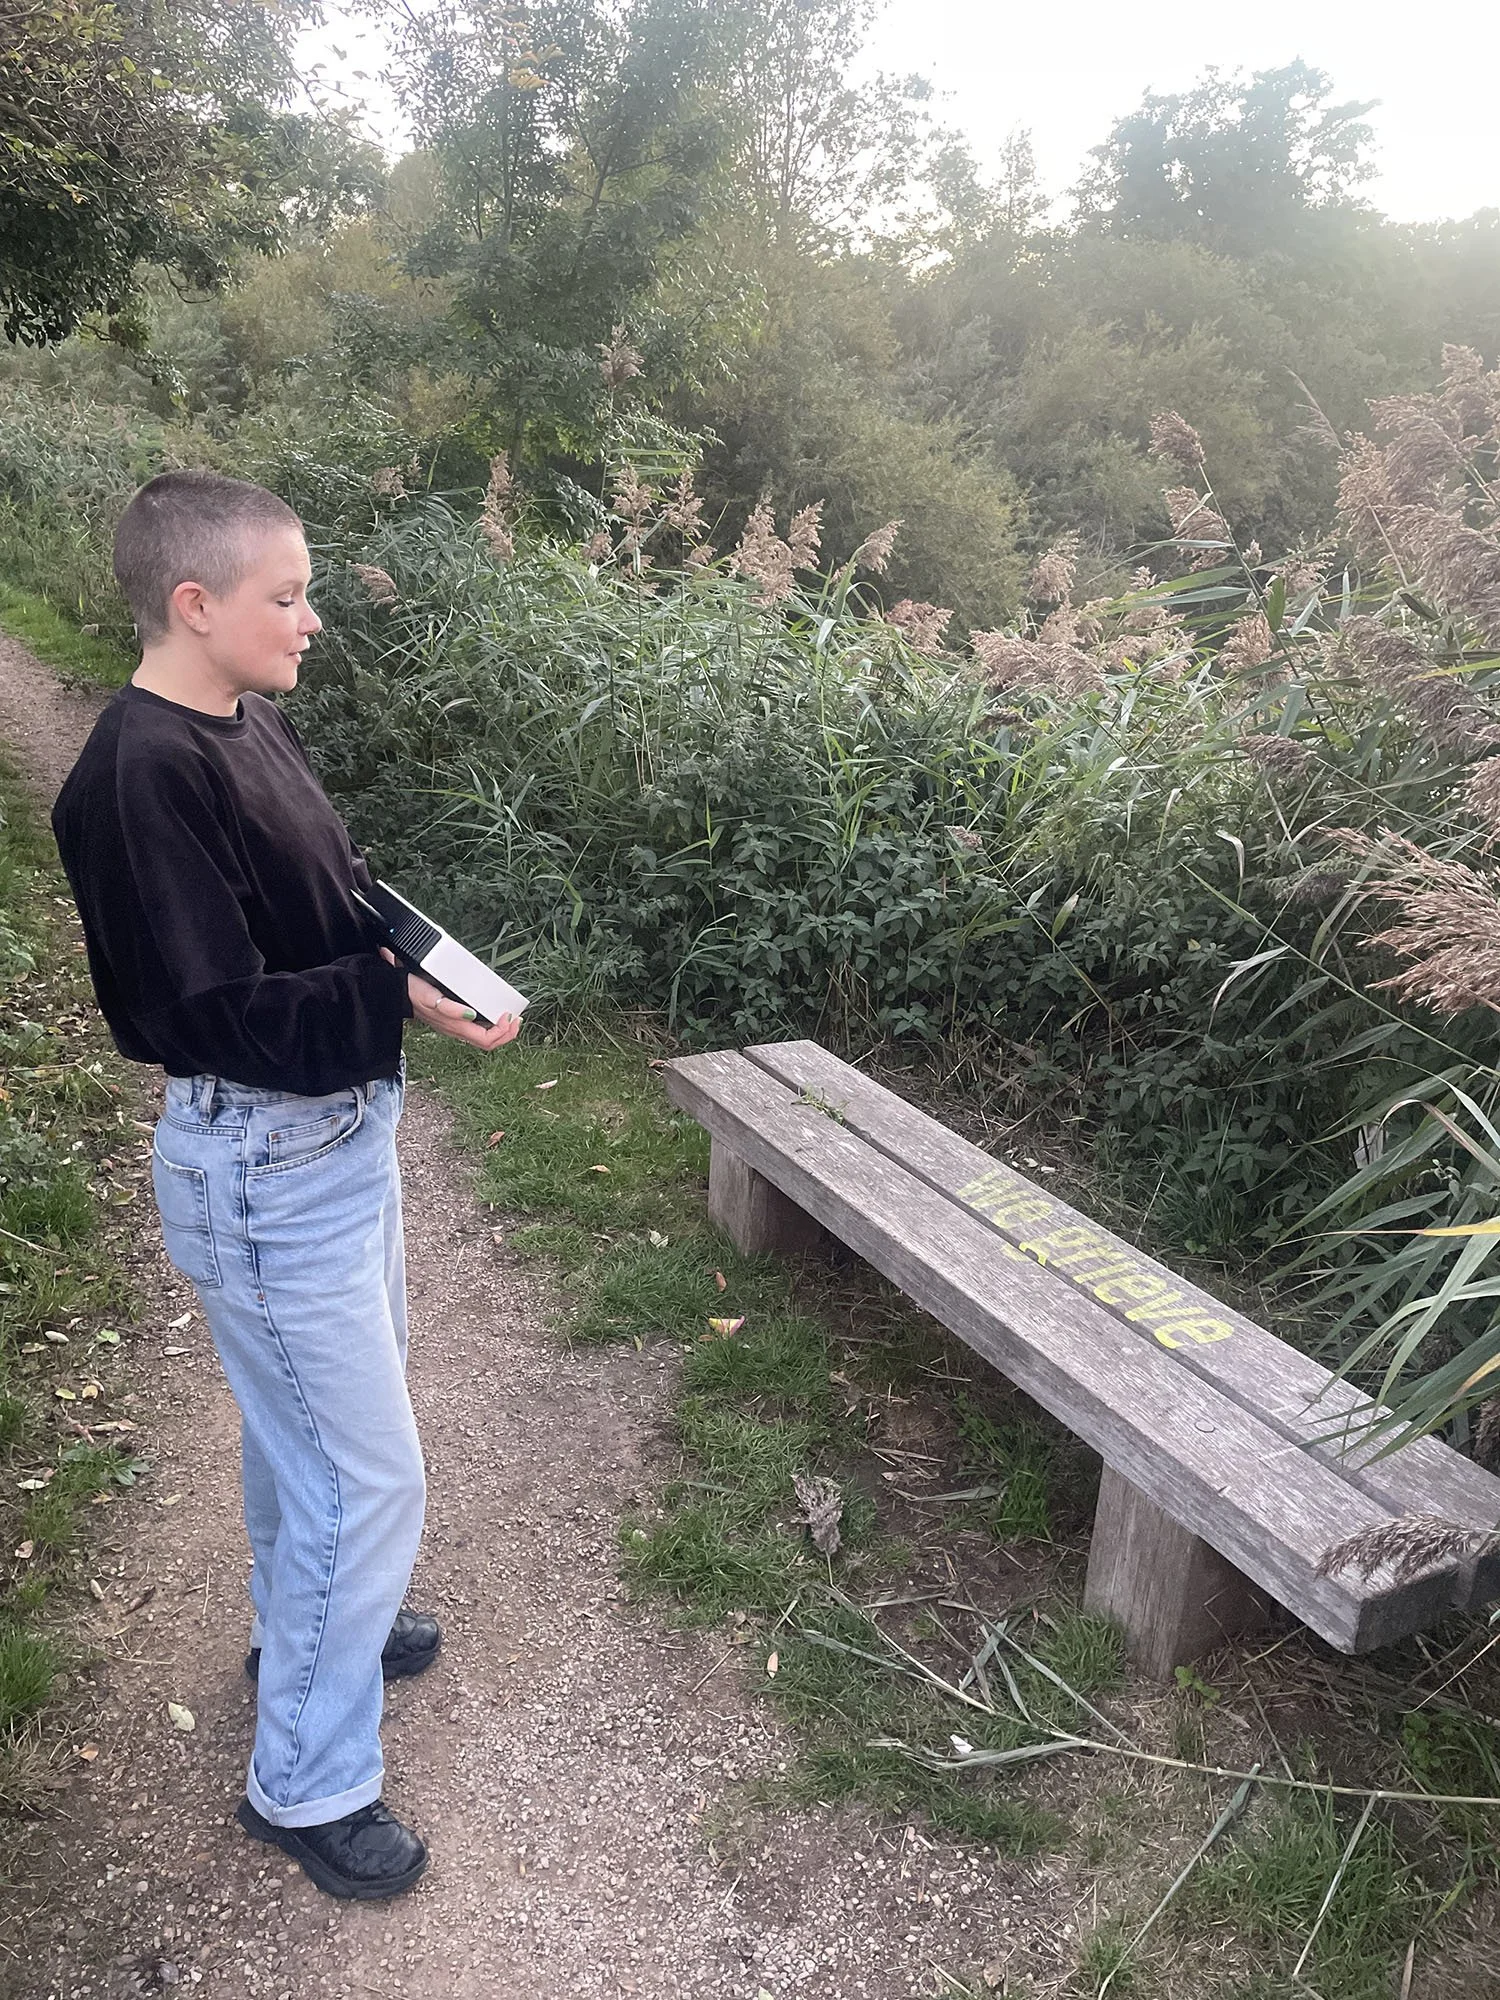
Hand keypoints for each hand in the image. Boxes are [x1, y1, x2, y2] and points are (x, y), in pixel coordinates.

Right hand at [381, 950, 521, 1051]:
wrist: (398, 992)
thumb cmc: (414, 994)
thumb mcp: (431, 998)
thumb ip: (449, 1009)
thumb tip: (471, 1015)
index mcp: (456, 1028)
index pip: (486, 1040)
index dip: (502, 1032)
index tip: (509, 1016)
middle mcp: (458, 1031)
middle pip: (489, 1043)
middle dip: (507, 1034)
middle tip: (517, 1019)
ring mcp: (456, 1027)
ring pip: (484, 1038)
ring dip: (501, 1031)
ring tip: (511, 1019)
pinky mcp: (454, 1020)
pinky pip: (478, 1029)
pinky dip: (491, 1024)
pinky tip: (494, 1014)